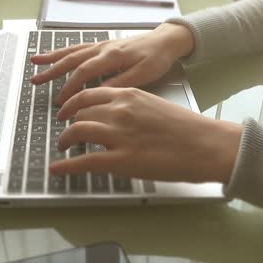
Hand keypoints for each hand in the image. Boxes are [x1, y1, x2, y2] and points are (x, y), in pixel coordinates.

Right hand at [30, 23, 193, 104]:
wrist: (166, 40)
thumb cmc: (157, 58)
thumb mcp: (144, 74)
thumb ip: (121, 82)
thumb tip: (99, 92)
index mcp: (112, 56)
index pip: (84, 72)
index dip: (70, 87)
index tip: (60, 103)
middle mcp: (103, 48)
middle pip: (72, 59)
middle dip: (52, 71)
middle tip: (35, 81)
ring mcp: (101, 45)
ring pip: (72, 51)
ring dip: (53, 58)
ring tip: (35, 63)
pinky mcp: (103, 45)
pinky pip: (78, 47)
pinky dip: (64, 51)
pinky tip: (54, 56)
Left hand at [50, 87, 243, 183]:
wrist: (205, 144)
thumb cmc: (188, 129)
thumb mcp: (155, 106)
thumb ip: (133, 108)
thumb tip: (118, 117)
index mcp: (129, 95)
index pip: (89, 94)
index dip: (74, 103)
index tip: (68, 110)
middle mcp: (119, 110)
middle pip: (80, 112)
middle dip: (69, 122)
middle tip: (65, 130)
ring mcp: (118, 134)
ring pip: (77, 131)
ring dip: (65, 140)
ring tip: (63, 146)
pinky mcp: (120, 159)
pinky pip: (84, 161)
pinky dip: (66, 165)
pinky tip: (57, 168)